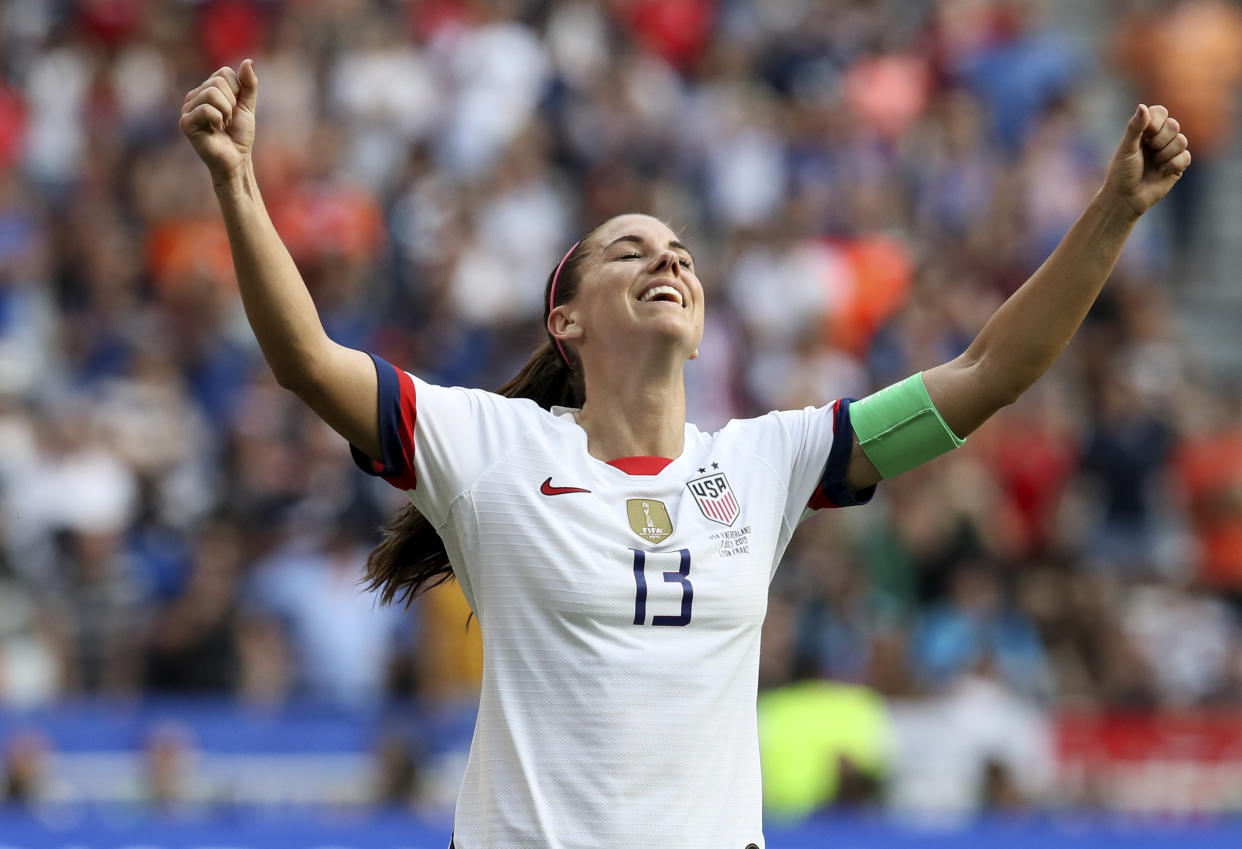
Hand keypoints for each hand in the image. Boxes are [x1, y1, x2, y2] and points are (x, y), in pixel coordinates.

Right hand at [179, 59, 257, 183]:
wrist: (237, 159)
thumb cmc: (239, 135)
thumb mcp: (247, 106)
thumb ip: (248, 84)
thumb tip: (248, 61)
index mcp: (206, 90)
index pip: (224, 73)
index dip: (237, 91)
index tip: (235, 109)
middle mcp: (193, 96)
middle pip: (218, 82)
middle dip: (232, 103)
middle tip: (228, 120)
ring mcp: (187, 109)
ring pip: (212, 93)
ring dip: (226, 112)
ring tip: (223, 125)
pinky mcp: (185, 123)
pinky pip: (207, 109)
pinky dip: (219, 119)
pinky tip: (215, 130)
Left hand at [1103, 104, 1191, 218]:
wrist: (1125, 198)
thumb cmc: (1121, 173)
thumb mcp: (1126, 149)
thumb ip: (1134, 128)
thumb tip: (1142, 106)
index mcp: (1145, 131)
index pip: (1160, 112)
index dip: (1156, 121)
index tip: (1144, 134)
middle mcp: (1159, 139)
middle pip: (1174, 125)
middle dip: (1160, 139)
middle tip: (1148, 150)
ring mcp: (1169, 152)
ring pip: (1182, 140)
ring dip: (1165, 153)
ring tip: (1154, 163)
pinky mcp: (1177, 165)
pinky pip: (1186, 156)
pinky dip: (1173, 164)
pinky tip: (1162, 172)